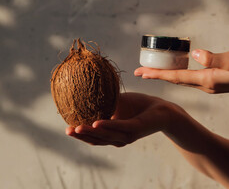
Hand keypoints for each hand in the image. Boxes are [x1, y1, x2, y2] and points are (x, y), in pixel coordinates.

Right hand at [66, 92, 180, 146]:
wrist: (162, 109)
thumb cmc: (139, 106)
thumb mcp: (116, 103)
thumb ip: (103, 101)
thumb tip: (86, 89)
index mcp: (113, 135)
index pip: (94, 138)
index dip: (80, 135)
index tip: (67, 129)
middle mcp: (119, 139)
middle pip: (96, 140)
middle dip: (81, 136)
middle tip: (68, 130)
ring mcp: (127, 135)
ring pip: (105, 136)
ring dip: (90, 132)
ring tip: (77, 128)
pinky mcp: (135, 128)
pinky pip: (119, 127)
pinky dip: (107, 126)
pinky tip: (96, 123)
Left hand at [134, 50, 228, 93]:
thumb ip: (214, 58)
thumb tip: (194, 54)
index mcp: (206, 80)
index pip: (175, 77)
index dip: (157, 74)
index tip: (140, 73)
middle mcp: (204, 84)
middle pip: (174, 80)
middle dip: (156, 76)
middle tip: (137, 72)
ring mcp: (209, 84)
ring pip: (181, 79)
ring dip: (165, 75)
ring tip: (151, 71)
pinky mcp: (214, 80)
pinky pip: (190, 77)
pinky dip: (177, 73)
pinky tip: (174, 69)